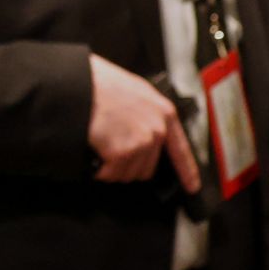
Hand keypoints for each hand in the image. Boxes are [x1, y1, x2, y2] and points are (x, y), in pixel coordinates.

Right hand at [87, 54, 199, 192]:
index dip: (187, 172)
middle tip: (110, 147)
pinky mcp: (122, 152)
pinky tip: (93, 150)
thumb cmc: (98, 83)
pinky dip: (98, 168)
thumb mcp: (133, 91)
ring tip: (100, 143)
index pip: (181, 150)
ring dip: (111, 167)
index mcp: (163, 112)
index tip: (191, 186)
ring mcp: (141, 142)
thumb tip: (141, 132)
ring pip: (127, 173)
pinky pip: (109, 173)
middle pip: (147, 168)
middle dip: (128, 164)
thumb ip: (145, 113)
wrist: (77, 84)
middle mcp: (157, 129)